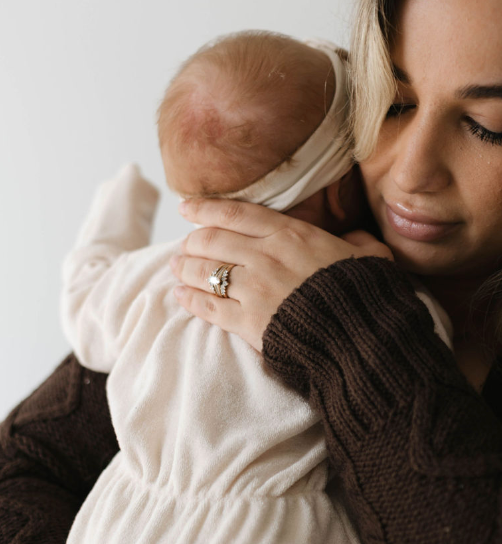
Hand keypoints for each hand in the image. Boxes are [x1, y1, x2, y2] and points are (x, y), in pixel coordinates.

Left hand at [171, 199, 392, 350]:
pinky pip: (209, 305)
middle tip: (184, 245)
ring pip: (205, 271)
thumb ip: (355, 242)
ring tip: (176, 267)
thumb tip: (356, 240)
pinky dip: (190, 299)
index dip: (205, 209)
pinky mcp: (248, 321)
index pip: (236, 213)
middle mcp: (266, 256)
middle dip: (192, 241)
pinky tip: (180, 295)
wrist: (361, 336)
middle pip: (212, 240)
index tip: (186, 207)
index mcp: (291, 234)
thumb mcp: (368, 255)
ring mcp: (254, 288)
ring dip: (185, 267)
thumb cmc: (365, 294)